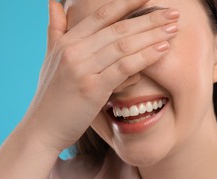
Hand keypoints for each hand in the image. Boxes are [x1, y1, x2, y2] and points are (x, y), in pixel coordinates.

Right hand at [24, 0, 178, 152]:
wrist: (42, 129)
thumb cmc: (52, 97)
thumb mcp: (51, 59)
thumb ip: (55, 31)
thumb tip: (55, 4)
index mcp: (67, 42)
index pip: (102, 16)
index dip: (127, 4)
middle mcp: (73, 51)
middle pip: (118, 28)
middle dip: (149, 19)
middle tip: (173, 13)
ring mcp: (82, 69)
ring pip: (123, 45)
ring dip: (152, 35)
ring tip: (174, 29)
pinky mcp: (92, 89)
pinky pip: (124, 67)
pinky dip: (145, 57)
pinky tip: (163, 50)